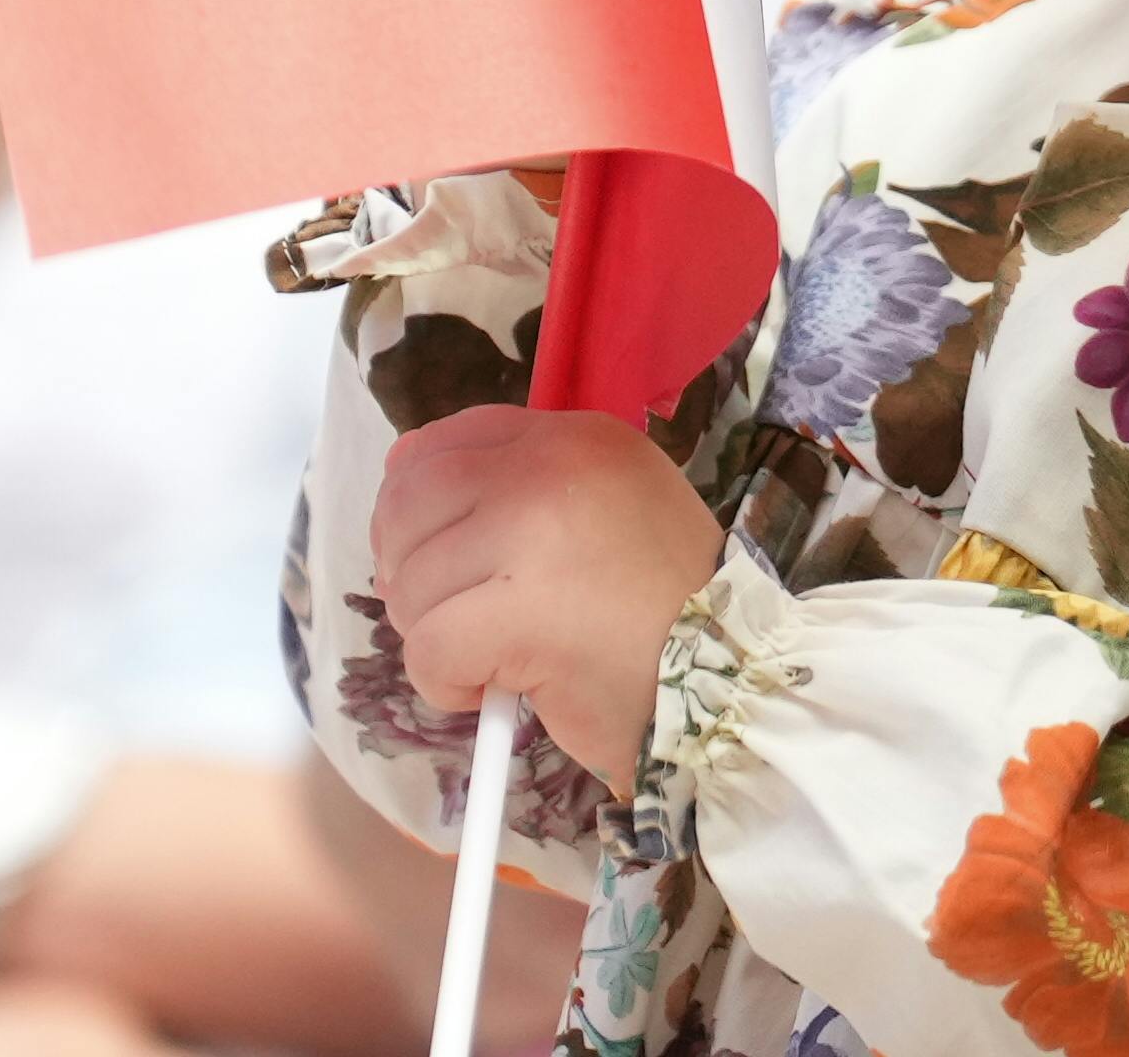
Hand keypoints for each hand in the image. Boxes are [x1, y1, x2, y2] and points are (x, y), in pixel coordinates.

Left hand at [371, 402, 725, 785]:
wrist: (729, 681)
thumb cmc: (660, 607)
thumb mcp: (604, 509)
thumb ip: (518, 484)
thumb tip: (400, 472)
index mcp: (576, 437)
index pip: (448, 441)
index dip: (417, 499)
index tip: (437, 549)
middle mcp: (552, 468)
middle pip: (411, 502)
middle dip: (409, 568)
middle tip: (452, 614)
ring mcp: (534, 536)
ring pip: (412, 582)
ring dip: (433, 634)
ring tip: (493, 657)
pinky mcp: (520, 616)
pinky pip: (427, 649)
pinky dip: (444, 683)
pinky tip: (492, 691)